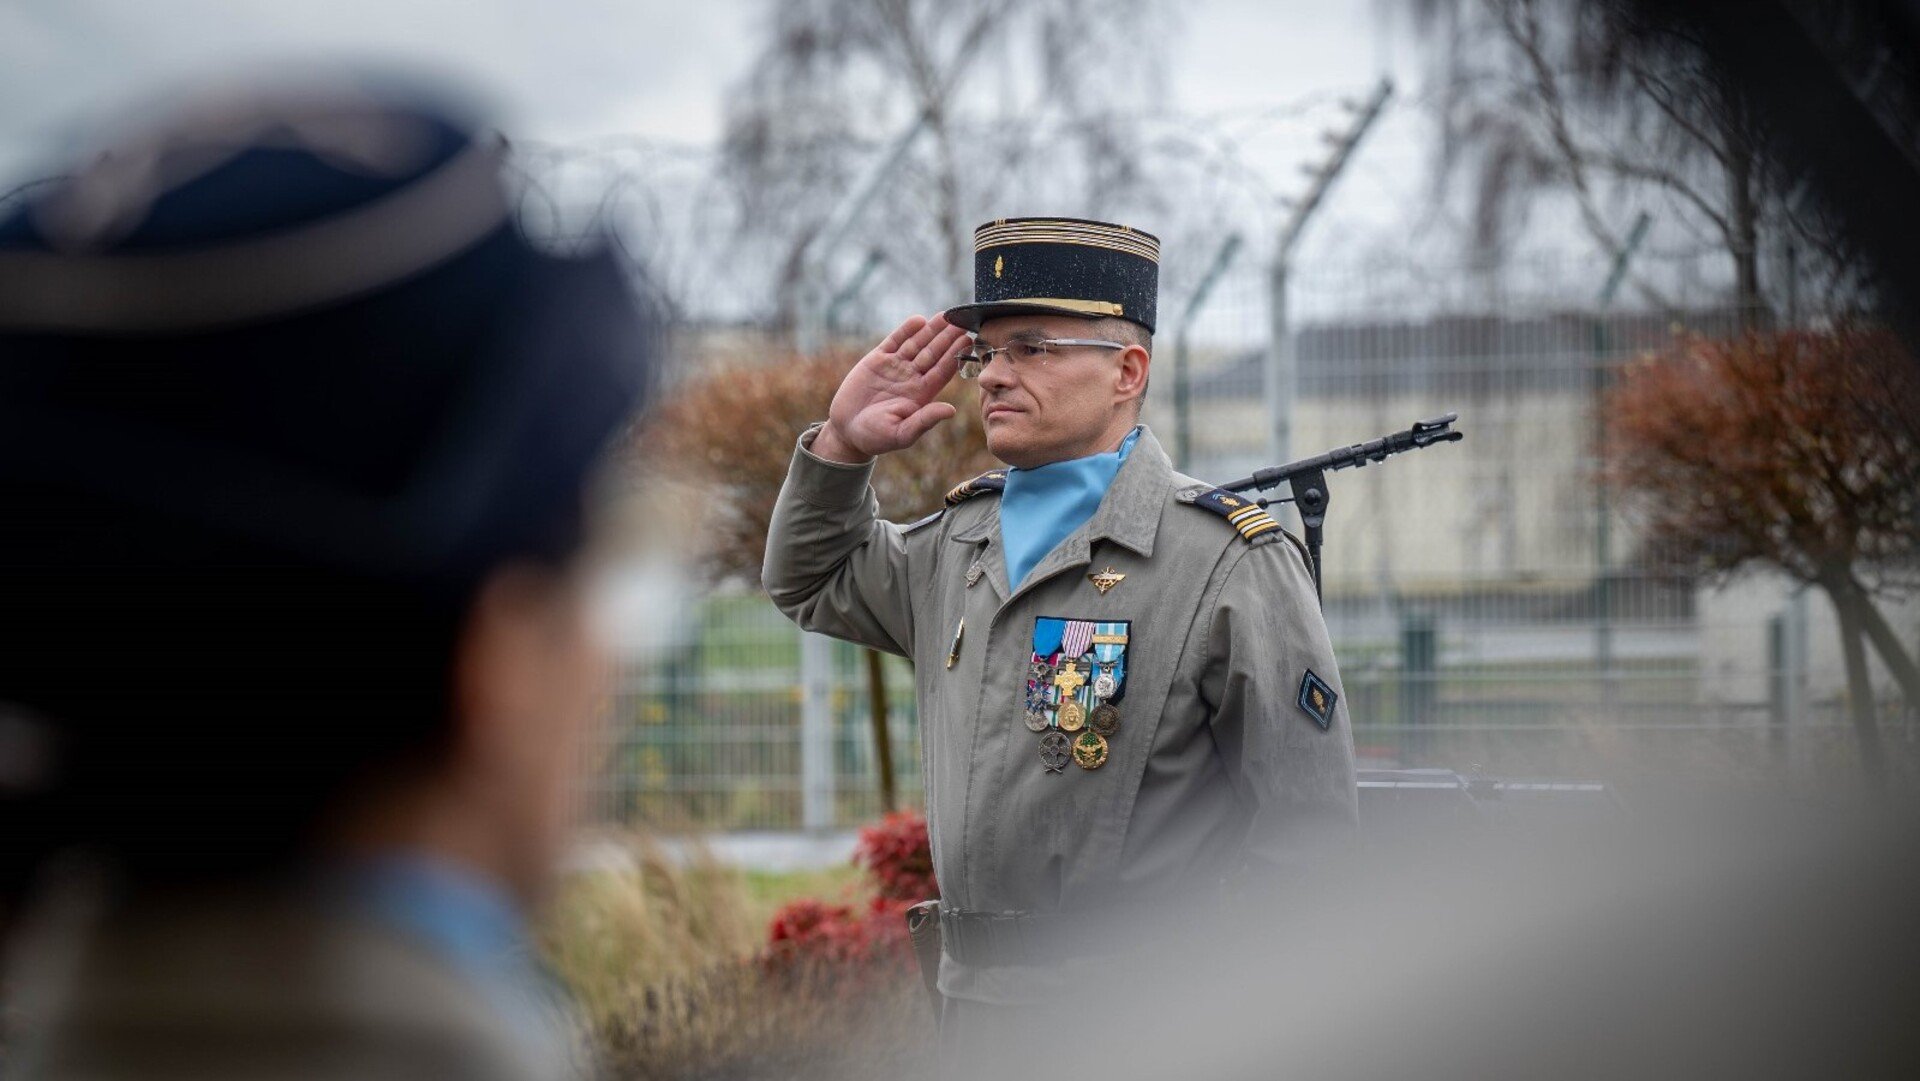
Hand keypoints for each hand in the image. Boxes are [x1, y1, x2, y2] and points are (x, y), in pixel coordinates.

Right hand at [812, 314, 967, 463]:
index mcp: (921, 395)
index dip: (954, 356)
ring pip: (916, 344)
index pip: (942, 371)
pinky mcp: (877, 360)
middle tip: (962, 321)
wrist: (846, 430)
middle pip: (933, 353)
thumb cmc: (875, 437)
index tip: (967, 341)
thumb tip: (951, 411)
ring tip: (945, 316)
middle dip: (946, 338)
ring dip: (931, 330)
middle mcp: (911, 378)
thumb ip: (925, 420)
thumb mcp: (902, 433)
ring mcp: (895, 367)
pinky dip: (906, 331)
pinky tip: (919, 320)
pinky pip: (894, 341)